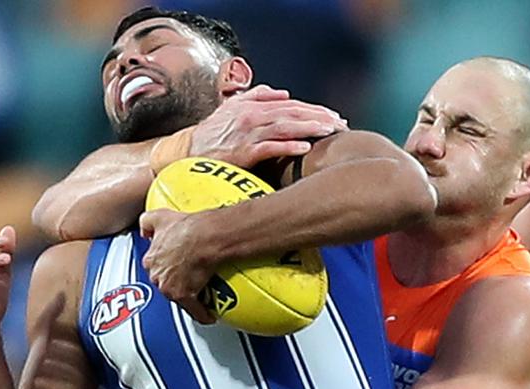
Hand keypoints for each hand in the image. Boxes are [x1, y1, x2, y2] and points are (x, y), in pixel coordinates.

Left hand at [139, 209, 215, 323]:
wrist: (204, 237)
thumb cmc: (186, 228)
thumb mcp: (160, 217)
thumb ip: (147, 223)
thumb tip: (145, 230)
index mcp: (151, 259)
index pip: (155, 269)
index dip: (166, 269)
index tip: (173, 269)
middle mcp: (157, 276)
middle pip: (165, 284)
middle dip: (175, 284)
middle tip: (189, 280)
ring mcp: (170, 288)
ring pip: (178, 298)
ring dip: (188, 298)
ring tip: (200, 295)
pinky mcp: (185, 296)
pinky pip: (195, 310)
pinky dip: (202, 314)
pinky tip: (208, 315)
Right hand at [191, 85, 347, 167]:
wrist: (188, 152)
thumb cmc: (214, 132)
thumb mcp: (233, 107)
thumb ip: (257, 96)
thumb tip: (282, 93)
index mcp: (253, 106)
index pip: (291, 105)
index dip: (314, 110)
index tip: (334, 117)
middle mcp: (252, 117)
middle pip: (292, 114)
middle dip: (318, 117)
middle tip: (341, 124)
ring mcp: (248, 134)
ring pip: (284, 127)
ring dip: (309, 128)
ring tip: (329, 131)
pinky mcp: (243, 153)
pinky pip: (269, 148)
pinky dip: (287, 147)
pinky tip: (305, 148)